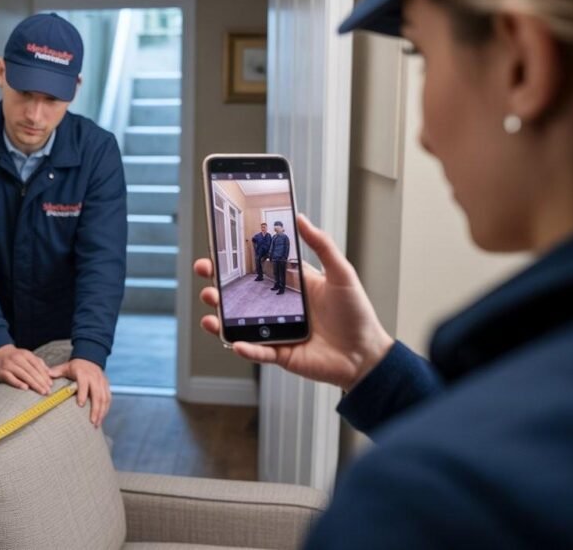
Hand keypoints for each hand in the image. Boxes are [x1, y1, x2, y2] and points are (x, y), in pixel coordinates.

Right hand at [0, 344, 52, 394]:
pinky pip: (10, 378)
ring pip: (23, 375)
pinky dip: (18, 383)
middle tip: (48, 391)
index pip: (37, 365)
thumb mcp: (26, 356)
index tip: (50, 384)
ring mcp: (9, 365)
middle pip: (32, 371)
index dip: (44, 375)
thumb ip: (38, 363)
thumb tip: (49, 372)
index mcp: (25, 354)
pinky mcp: (1, 372)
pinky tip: (25, 388)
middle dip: (41, 382)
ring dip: (34, 384)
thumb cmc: (14, 357)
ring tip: (41, 391)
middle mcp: (17, 359)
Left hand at [48, 359, 111, 426]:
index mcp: (83, 374)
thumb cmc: (76, 366)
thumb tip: (47, 375)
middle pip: (97, 394)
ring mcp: (102, 383)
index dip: (83, 394)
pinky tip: (102, 417)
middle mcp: (94, 378)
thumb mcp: (66, 367)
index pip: (84, 384)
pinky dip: (106, 409)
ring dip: (102, 412)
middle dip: (96, 409)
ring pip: (104, 398)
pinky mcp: (106, 386)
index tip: (80, 405)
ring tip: (97, 424)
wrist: (90, 358)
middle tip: (92, 421)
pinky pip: (108, 398)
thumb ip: (57, 371)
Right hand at [195, 214, 394, 390]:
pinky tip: (236, 343)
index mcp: (291, 285)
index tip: (217, 251)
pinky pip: (258, 352)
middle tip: (206, 275)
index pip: (256, 269)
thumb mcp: (341, 273)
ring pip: (240, 325)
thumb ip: (321, 245)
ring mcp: (276, 331)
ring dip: (221, 319)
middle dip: (218, 286)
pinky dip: (246, 349)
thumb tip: (301, 218)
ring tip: (211, 312)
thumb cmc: (357, 314)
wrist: (366, 354)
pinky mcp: (280, 354)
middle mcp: (278, 308)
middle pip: (240, 296)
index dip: (235, 262)